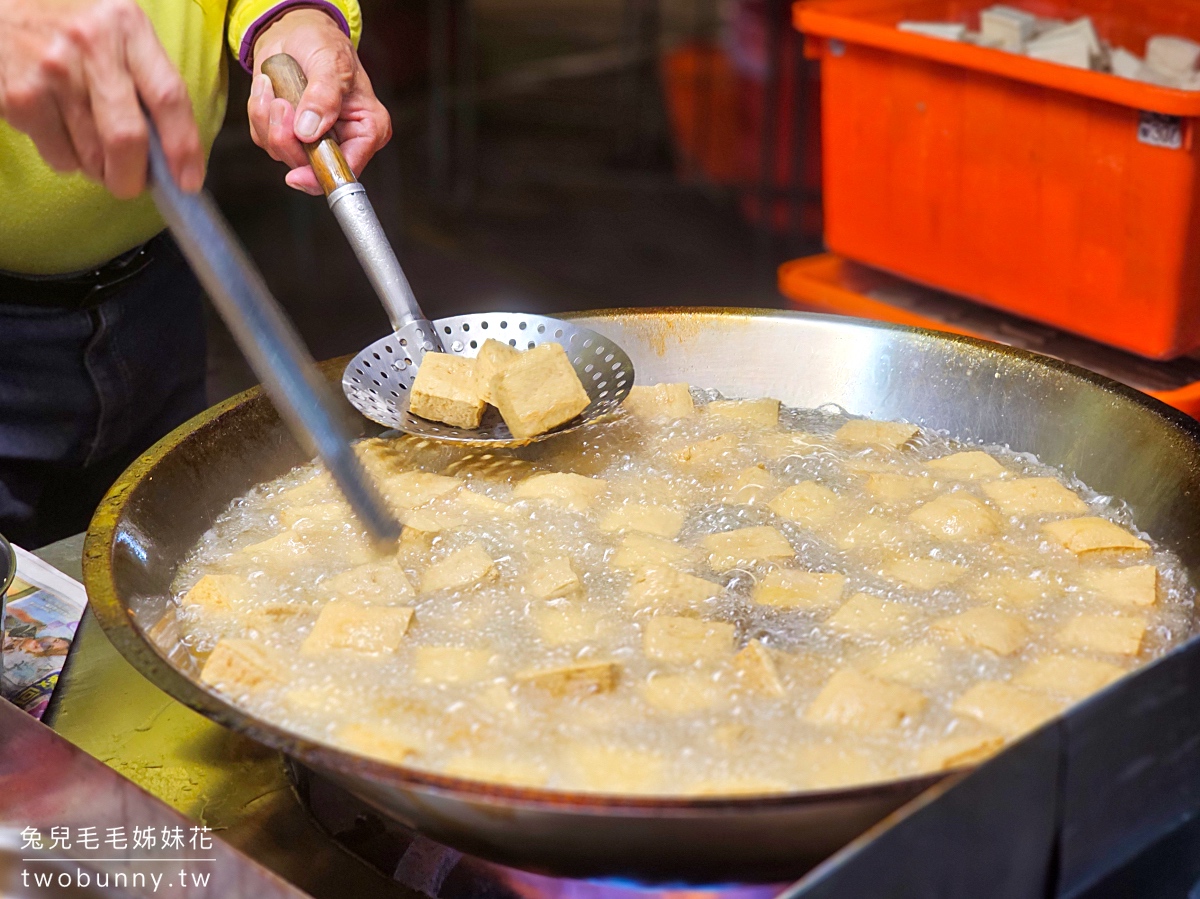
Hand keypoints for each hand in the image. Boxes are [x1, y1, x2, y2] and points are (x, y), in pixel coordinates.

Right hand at [0, 0, 203, 197]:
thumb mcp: (120, 30)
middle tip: (133, 183)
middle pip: (126, 139)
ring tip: (95, 144)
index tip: (188, 181)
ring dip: (101, 169)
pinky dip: (69, 159)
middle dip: (134, 177)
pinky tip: (63, 129)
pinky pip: (59, 157)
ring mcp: (51, 72)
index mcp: (127, 28)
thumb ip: (149, 78)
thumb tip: (172, 151)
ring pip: (92, 157)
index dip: (184, 147)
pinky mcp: (19, 97)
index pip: (169, 97)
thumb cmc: (72, 21)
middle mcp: (91, 47)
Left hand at [249, 9, 390, 193]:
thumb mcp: (331, 63)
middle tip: (282, 103)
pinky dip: (258, 110)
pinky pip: (263, 136)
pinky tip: (269, 89)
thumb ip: (324, 97)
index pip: (348, 169)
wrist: (296, 32)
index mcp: (366, 130)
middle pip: (310, 167)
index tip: (297, 175)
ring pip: (281, 152)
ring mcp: (312, 141)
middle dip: (286, 137)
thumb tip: (310, 130)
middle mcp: (342, 141)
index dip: (322, 175)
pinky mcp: (286, 134)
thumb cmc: (324, 43)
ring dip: (268, 118)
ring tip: (277, 87)